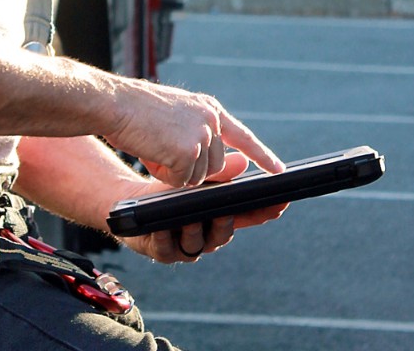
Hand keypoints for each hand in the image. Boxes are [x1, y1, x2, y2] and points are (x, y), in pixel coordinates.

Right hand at [105, 82, 284, 187]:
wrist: (114, 103)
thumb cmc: (133, 111)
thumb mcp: (173, 119)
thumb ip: (195, 137)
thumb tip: (215, 166)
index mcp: (208, 108)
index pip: (242, 136)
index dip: (261, 155)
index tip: (277, 170)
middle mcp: (211, 120)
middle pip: (214, 166)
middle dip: (189, 169)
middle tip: (160, 150)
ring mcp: (202, 135)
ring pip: (199, 177)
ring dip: (176, 173)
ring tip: (154, 149)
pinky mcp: (189, 151)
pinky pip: (182, 181)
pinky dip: (165, 176)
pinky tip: (151, 156)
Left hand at [120, 153, 288, 262]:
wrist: (133, 201)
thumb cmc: (168, 190)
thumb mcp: (193, 177)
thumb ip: (218, 172)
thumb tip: (242, 161)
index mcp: (219, 217)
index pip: (247, 216)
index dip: (263, 212)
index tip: (280, 203)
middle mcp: (206, 236)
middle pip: (223, 233)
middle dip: (225, 222)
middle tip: (225, 210)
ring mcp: (184, 247)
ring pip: (195, 243)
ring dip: (193, 230)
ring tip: (190, 217)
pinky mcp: (160, 251)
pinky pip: (164, 248)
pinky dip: (164, 238)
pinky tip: (161, 228)